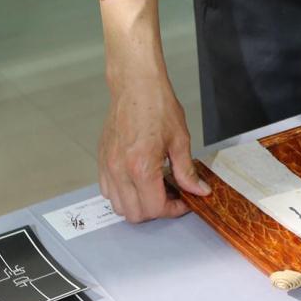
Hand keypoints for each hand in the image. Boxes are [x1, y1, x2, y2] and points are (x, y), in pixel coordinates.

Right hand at [99, 72, 208, 222]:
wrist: (136, 87)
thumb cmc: (157, 107)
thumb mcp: (180, 140)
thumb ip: (187, 171)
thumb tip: (198, 190)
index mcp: (142, 167)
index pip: (155, 208)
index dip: (173, 210)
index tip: (184, 201)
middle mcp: (120, 171)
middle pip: (135, 214)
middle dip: (156, 210)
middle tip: (172, 196)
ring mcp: (108, 167)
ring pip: (119, 206)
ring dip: (138, 205)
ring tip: (155, 189)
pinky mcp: (101, 161)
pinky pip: (107, 191)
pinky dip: (122, 194)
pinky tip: (138, 181)